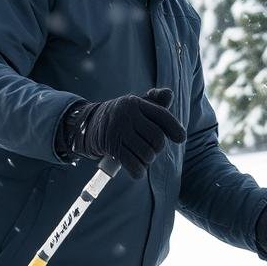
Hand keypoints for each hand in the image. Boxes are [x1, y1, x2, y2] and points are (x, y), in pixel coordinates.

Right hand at [64, 88, 185, 177]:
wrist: (86, 125)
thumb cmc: (119, 118)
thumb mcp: (135, 107)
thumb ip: (154, 102)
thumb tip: (169, 94)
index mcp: (137, 103)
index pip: (163, 115)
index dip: (175, 128)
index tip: (180, 139)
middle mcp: (128, 114)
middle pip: (157, 138)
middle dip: (157, 149)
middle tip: (150, 149)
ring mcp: (119, 130)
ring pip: (147, 153)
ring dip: (147, 160)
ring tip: (141, 157)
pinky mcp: (111, 146)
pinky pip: (133, 164)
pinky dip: (138, 171)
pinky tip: (137, 170)